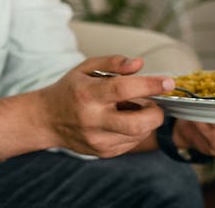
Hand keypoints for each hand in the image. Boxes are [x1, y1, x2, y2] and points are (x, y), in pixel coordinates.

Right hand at [38, 55, 171, 156]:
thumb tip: (139, 64)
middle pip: (138, 123)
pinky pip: (132, 143)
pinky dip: (135, 131)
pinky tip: (120, 122)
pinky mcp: (103, 152)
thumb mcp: (85, 69)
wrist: (46, 120)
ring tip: (129, 110)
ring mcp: (98, 139)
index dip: (150, 85)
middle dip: (155, 113)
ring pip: (139, 134)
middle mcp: (93, 119)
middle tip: (153, 104)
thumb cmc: (69, 90)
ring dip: (144, 121)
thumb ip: (113, 63)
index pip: (124, 89)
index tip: (168, 82)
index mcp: (88, 94)